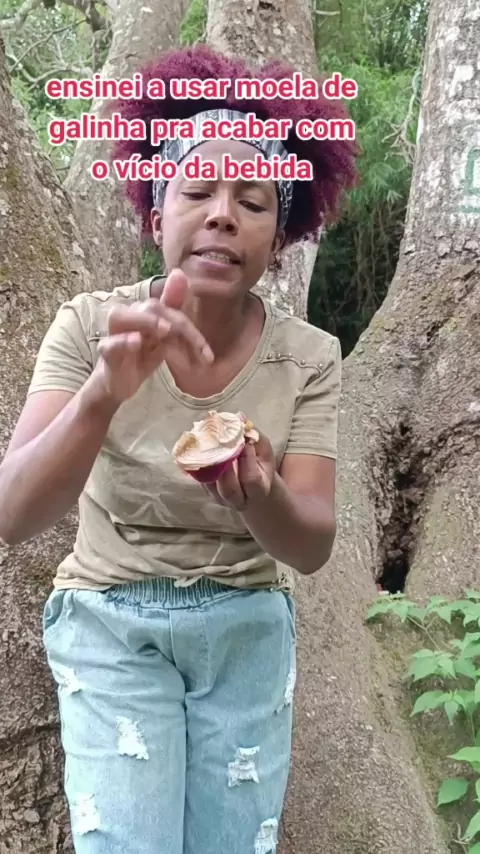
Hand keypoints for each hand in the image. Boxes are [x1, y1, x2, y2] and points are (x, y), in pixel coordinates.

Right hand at [92, 269, 212, 403]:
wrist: (120, 383)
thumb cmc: (141, 355)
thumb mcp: (163, 337)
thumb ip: (172, 310)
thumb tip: (179, 273)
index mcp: (143, 313)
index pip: (168, 309)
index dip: (189, 327)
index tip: (206, 353)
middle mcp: (127, 318)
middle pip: (150, 308)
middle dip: (176, 323)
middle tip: (196, 343)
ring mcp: (114, 334)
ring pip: (122, 317)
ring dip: (146, 321)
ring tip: (165, 330)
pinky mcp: (106, 353)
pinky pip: (109, 343)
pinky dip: (122, 341)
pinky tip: (136, 341)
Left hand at [203, 431, 275, 510]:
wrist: (250, 487)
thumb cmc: (260, 465)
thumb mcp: (264, 451)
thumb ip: (255, 436)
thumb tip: (240, 417)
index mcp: (259, 491)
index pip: (251, 479)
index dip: (247, 460)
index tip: (244, 441)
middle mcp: (239, 500)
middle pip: (229, 489)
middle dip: (223, 466)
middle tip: (219, 444)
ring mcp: (220, 498)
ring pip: (210, 485)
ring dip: (207, 463)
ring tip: (205, 442)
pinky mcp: (207, 492)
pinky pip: (200, 479)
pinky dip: (198, 463)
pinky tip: (197, 446)